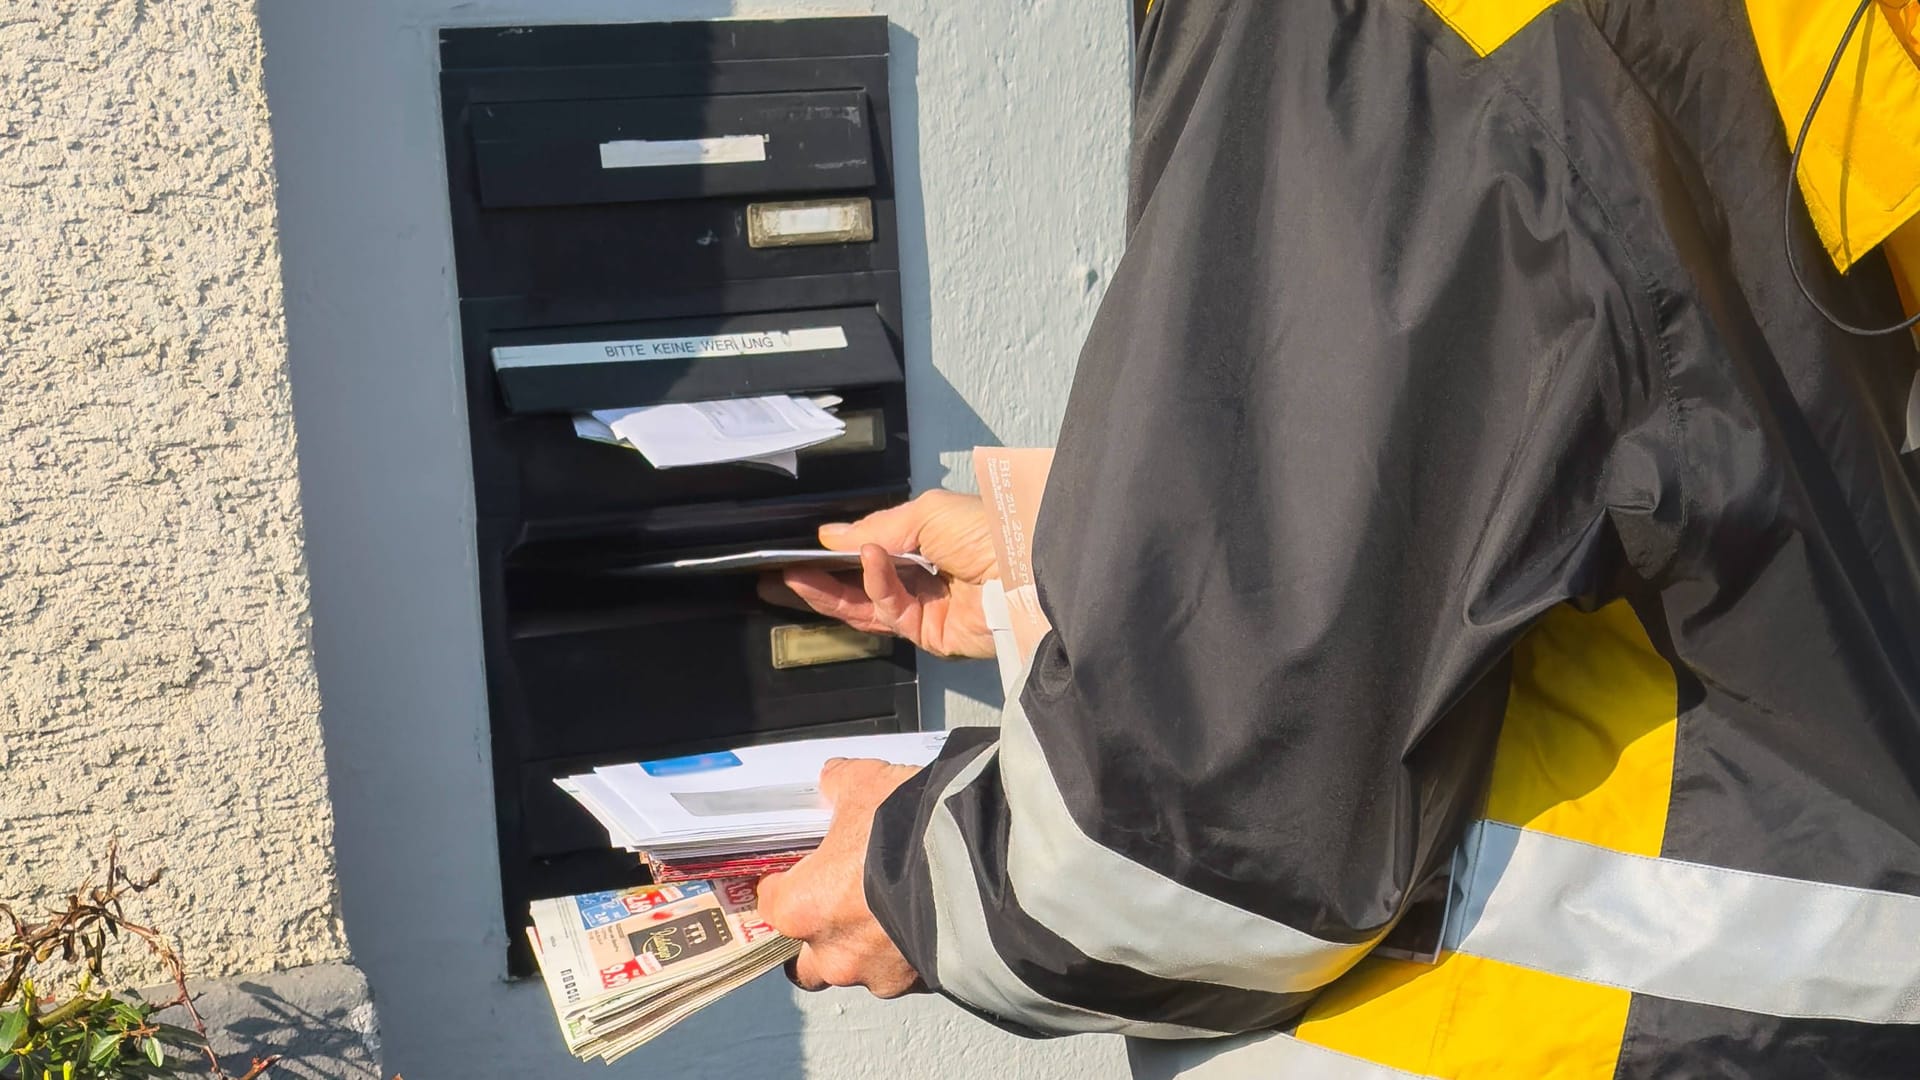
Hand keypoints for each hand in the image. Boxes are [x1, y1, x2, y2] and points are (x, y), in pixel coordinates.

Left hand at [758, 758, 922, 997]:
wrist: (980, 865)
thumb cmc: (907, 831)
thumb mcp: (867, 785)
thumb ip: (841, 784)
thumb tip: (836, 780)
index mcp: (803, 908)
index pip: (771, 905)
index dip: (782, 885)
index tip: (796, 873)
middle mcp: (832, 953)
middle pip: (806, 961)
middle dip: (818, 939)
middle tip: (839, 905)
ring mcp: (878, 974)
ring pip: (859, 970)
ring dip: (868, 947)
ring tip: (893, 907)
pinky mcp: (920, 983)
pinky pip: (905, 972)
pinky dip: (909, 951)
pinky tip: (926, 916)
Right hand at [759, 491, 999, 658]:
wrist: (1029, 570)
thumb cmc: (992, 529)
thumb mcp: (927, 512)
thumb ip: (877, 525)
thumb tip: (833, 535)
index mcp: (926, 544)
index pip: (871, 553)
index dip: (835, 552)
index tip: (802, 549)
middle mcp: (923, 578)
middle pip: (859, 585)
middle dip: (819, 580)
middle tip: (782, 574)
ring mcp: (925, 608)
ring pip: (865, 605)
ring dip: (829, 591)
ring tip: (796, 575)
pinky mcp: (930, 635)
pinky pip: (889, 611)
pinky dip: (874, 586)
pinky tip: (865, 560)